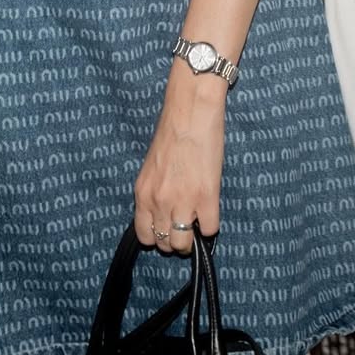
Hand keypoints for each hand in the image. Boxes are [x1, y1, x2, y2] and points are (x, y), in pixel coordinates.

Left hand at [134, 70, 224, 255]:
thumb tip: (163, 211)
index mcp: (143, 193)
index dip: (158, 235)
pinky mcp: (207, 197)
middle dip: (176, 237)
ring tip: (198, 219)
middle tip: (185, 222)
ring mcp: (183, 202)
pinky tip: (211, 207)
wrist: (191, 109)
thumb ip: (155, 191)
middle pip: (165, 244)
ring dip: (193, 235)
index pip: (145, 236)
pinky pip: (210, 230)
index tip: (167, 226)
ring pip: (184, 244)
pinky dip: (211, 223)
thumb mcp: (153, 166)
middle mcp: (159, 202)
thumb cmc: (173, 130)